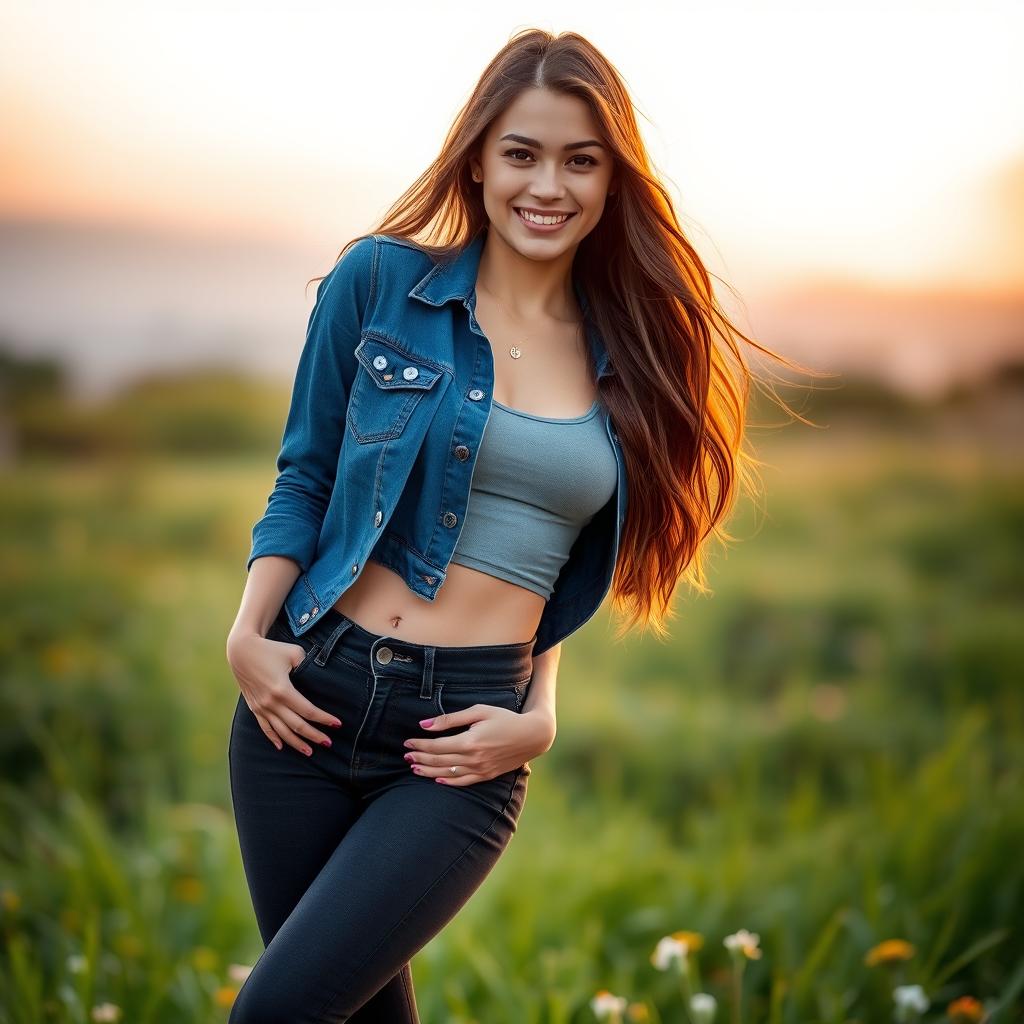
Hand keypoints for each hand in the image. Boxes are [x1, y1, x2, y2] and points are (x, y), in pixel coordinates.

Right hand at [226, 628, 342, 754]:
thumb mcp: (294, 653)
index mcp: (282, 690)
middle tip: (328, 743)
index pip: (308, 710)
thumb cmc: (271, 649)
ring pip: (281, 731)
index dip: (324, 718)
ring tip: (310, 751)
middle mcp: (271, 702)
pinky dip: (274, 738)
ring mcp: (261, 707)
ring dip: (296, 743)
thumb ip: (308, 666)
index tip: (337, 724)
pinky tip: (282, 747)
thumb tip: (319, 678)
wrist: (242, 651)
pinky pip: (265, 728)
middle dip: (314, 735)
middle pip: (297, 725)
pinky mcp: (254, 707)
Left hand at [403, 705, 554, 785]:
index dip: (420, 744)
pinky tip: (436, 779)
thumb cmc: (505, 718)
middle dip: (420, 757)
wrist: (531, 735)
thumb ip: (451, 719)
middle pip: (439, 760)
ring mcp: (481, 770)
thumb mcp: (478, 712)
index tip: (407, 742)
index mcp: (470, 742)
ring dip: (428, 771)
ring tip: (414, 767)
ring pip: (447, 773)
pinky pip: (463, 782)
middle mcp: (473, 759)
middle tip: (406, 755)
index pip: (437, 746)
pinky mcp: (487, 775)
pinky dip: (447, 781)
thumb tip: (425, 724)